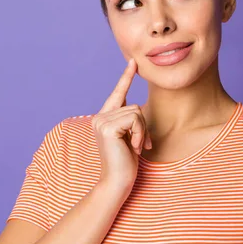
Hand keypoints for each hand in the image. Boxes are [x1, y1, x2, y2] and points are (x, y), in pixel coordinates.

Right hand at [92, 58, 151, 188]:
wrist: (117, 182)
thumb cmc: (126, 162)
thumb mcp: (129, 136)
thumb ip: (129, 120)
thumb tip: (135, 107)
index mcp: (105, 118)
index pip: (118, 93)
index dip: (126, 77)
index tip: (133, 61)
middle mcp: (99, 117)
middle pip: (135, 106)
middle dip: (143, 126)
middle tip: (140, 145)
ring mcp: (101, 121)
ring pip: (136, 112)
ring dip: (142, 131)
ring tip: (136, 147)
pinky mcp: (107, 127)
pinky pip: (135, 119)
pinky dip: (140, 133)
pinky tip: (134, 148)